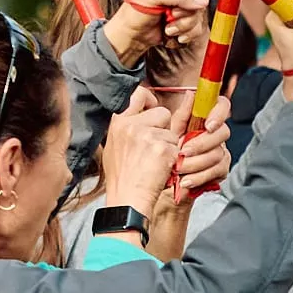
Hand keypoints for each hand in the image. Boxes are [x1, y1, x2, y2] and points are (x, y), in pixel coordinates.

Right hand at [102, 88, 181, 214]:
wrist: (127, 198)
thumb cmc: (123, 176)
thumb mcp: (115, 144)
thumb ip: (127, 127)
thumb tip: (140, 111)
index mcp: (118, 122)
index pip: (139, 94)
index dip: (150, 100)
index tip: (153, 108)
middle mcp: (130, 125)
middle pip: (163, 112)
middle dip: (164, 128)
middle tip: (154, 148)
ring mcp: (146, 135)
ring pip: (172, 132)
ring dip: (169, 146)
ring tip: (153, 162)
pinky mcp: (161, 148)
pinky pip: (177, 147)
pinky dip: (173, 159)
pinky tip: (159, 168)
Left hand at [107, 0, 209, 64]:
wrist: (133, 35)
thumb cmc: (136, 10)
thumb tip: (202, 1)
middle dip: (189, 4)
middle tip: (172, 10)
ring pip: (202, 7)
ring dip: (186, 21)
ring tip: (168, 24)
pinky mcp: (190, 15)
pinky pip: (201, 23)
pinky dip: (189, 31)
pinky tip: (174, 33)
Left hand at [171, 96, 232, 200]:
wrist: (165, 177)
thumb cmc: (169, 151)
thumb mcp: (171, 130)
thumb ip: (182, 114)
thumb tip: (191, 94)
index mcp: (205, 119)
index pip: (222, 106)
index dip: (219, 113)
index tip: (208, 125)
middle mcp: (216, 134)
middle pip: (222, 133)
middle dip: (202, 144)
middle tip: (184, 151)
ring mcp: (220, 152)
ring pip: (218, 154)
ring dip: (196, 163)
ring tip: (179, 168)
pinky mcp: (221, 170)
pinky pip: (216, 172)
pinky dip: (199, 177)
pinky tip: (186, 180)